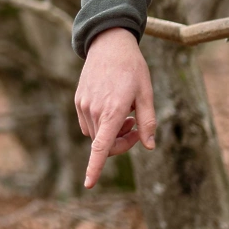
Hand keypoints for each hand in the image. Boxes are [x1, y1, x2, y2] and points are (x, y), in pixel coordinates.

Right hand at [75, 27, 155, 189]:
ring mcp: (84, 105)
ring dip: (111, 133)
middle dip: (122, 143)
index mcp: (113, 110)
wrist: (109, 43)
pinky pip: (88, 123)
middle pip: (104, 144)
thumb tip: (150, 146)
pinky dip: (101, 123)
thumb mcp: (147, 93)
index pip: (101, 146)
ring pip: (96, 135)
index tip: (88, 184)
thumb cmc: (132, 68)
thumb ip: (148, 121)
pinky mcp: (79, 100)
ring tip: (127, 114)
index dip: (94, 168)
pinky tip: (113, 106)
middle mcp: (94, 110)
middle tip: (138, 127)